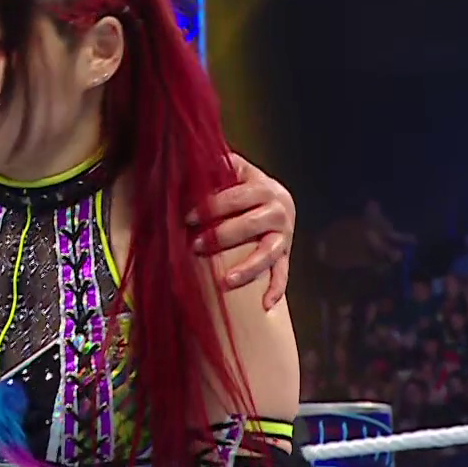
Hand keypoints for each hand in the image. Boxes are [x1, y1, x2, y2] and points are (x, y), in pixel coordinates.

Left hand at [187, 153, 295, 307]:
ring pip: (269, 253)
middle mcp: (280, 209)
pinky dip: (276, 289)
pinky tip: (265, 304)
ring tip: (226, 281)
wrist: (275, 197)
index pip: (237, 197)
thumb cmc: (241, 186)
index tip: (186, 218)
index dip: (211, 206)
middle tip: (194, 246)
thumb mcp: (231, 171)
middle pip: (251, 225)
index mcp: (264, 186)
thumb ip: (212, 167)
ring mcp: (285, 234)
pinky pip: (283, 274)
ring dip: (248, 268)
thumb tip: (181, 162)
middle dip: (221, 237)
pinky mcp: (286, 254)